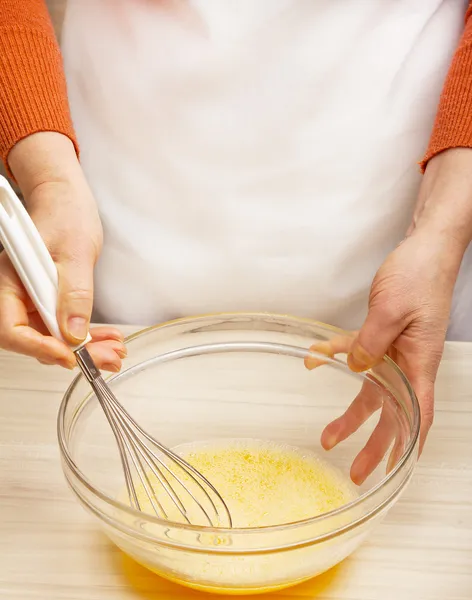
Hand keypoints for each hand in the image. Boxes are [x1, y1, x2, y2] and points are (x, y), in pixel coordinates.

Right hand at [0, 133, 125, 369]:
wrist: (68, 200)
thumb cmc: (64, 214)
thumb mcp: (74, 252)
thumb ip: (74, 294)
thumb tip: (73, 333)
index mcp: (14, 280)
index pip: (13, 328)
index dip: (39, 348)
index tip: (70, 356)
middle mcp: (21, 294)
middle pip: (36, 338)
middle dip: (71, 354)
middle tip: (105, 361)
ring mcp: (37, 298)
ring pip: (54, 336)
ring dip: (85, 349)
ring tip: (114, 352)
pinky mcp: (53, 299)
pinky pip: (66, 325)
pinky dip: (87, 336)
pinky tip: (107, 339)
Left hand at [307, 149, 471, 484]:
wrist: (424, 249)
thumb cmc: (420, 275)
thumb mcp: (391, 310)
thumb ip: (370, 343)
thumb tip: (355, 370)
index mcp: (420, 361)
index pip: (418, 411)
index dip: (407, 443)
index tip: (393, 469)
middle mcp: (410, 362)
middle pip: (393, 412)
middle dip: (374, 444)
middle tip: (356, 472)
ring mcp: (396, 350)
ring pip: (373, 391)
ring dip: (352, 416)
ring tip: (330, 437)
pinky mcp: (383, 334)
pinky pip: (360, 355)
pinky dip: (339, 360)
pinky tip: (317, 361)